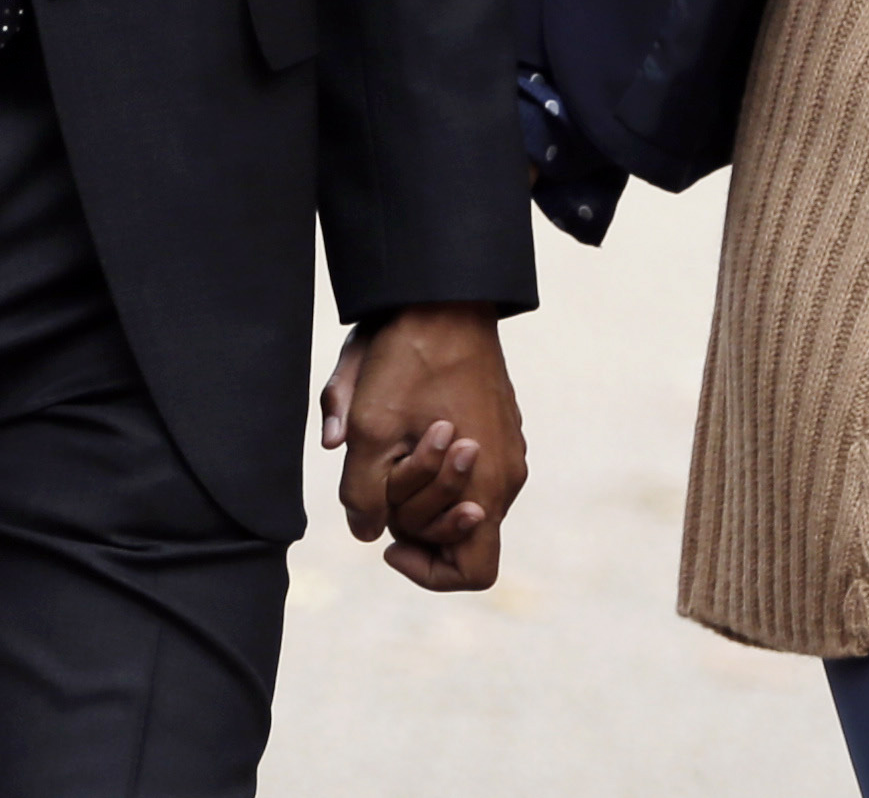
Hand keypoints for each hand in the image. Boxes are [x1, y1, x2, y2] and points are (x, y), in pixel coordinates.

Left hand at [318, 302, 526, 590]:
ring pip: (458, 499)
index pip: (474, 572)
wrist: (443, 295)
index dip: (428, 571)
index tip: (390, 540)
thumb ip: (363, 494)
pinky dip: (431, 461)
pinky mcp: (499, 427)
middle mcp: (505, 475)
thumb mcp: (370, 428)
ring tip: (392, 438)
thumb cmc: (409, 359)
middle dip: (412, 517)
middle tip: (383, 474)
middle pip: (456, 535)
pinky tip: (408, 421)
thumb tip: (365, 532)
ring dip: (418, 484)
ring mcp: (506, 450)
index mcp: (487, 485)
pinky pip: (466, 468)